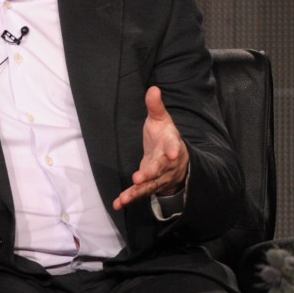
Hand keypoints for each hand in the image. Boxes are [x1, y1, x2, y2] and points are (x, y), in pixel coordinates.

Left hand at [113, 86, 188, 210]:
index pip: (174, 146)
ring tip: (126, 197)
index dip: (174, 149)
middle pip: (160, 169)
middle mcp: (168, 164)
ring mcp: (160, 177)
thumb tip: (153, 88)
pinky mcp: (151, 186)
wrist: (175, 160)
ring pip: (150, 185)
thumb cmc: (165, 137)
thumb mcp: (161, 120)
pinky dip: (129, 199)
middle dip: (151, 173)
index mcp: (171, 145)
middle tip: (139, 177)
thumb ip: (155, 107)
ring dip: (137, 191)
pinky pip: (140, 194)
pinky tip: (118, 204)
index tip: (173, 152)